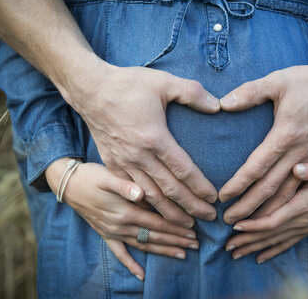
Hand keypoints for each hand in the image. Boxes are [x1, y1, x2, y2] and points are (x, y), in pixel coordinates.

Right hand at [46, 158, 199, 279]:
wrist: (67, 184)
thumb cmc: (90, 176)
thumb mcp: (107, 176)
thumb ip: (125, 185)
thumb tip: (141, 193)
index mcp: (125, 211)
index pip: (158, 222)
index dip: (176, 226)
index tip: (193, 229)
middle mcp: (121, 225)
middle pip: (154, 235)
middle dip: (176, 240)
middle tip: (196, 244)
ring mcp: (113, 232)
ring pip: (143, 245)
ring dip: (163, 250)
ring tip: (182, 255)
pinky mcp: (105, 234)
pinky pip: (119, 253)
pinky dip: (130, 264)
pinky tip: (140, 275)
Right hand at [71, 63, 220, 223]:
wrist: (89, 89)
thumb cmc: (128, 84)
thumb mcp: (164, 82)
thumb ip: (192, 93)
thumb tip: (218, 106)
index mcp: (155, 138)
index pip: (183, 170)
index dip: (200, 187)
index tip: (214, 199)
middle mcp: (139, 156)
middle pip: (169, 190)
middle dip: (190, 207)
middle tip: (208, 219)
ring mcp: (123, 162)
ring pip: (150, 196)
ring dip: (169, 212)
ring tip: (186, 224)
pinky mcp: (112, 164)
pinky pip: (131, 191)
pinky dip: (146, 205)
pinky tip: (156, 214)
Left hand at [218, 61, 307, 223]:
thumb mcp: (277, 81)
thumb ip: (249, 92)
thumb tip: (223, 103)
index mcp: (285, 135)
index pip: (257, 167)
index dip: (238, 184)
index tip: (222, 197)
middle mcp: (299, 152)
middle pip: (271, 187)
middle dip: (248, 207)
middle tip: (228, 220)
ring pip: (289, 193)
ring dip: (268, 211)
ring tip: (250, 225)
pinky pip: (304, 187)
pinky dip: (289, 202)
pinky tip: (279, 212)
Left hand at [224, 163, 307, 263]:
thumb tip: (298, 169)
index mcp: (303, 205)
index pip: (274, 219)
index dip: (254, 225)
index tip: (236, 225)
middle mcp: (302, 220)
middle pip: (270, 235)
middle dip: (248, 241)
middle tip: (227, 246)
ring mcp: (304, 227)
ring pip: (276, 241)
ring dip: (255, 248)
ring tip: (235, 254)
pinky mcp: (307, 229)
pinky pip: (287, 244)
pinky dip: (272, 251)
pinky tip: (259, 258)